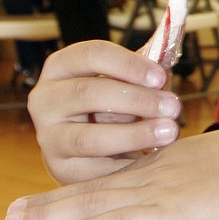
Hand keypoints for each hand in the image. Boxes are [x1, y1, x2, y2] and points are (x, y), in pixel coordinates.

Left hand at [6, 120, 218, 219]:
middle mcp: (160, 172)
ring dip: (55, 216)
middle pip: (96, 187)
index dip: (83, 189)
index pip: (119, 178)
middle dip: (52, 203)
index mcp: (176, 163)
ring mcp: (164, 189)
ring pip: (98, 202)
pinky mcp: (174, 209)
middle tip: (15, 215)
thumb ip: (216, 195)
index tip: (54, 200)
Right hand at [26, 40, 180, 182]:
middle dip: (136, 99)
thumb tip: (170, 49)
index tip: (161, 77)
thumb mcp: (123, 82)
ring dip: (134, 135)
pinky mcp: (60, 168)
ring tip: (169, 131)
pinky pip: (95, 170)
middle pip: (88, 93)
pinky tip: (152, 160)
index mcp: (60, 66)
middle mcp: (45, 99)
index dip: (128, 64)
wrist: (88, 149)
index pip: (91, 54)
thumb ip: (143, 70)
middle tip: (173, 106)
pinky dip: (126, 165)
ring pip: (89, 137)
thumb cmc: (111, 105)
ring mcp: (48, 136)